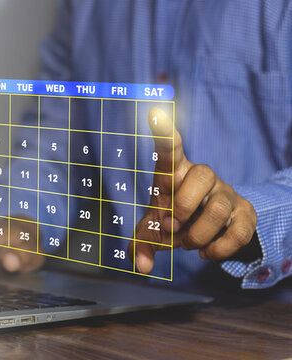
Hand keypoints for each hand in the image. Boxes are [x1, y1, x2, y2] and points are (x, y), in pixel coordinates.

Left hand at [130, 108, 257, 272]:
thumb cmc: (172, 220)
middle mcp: (201, 175)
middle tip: (170, 227)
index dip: (164, 131)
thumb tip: (141, 266)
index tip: (155, 112)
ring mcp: (225, 192)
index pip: (170, 148)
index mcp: (173, 173)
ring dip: (197, 235)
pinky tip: (206, 253)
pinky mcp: (245, 212)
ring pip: (217, 210)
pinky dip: (219, 249)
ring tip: (187, 243)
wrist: (205, 230)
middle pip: (201, 176)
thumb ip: (141, 245)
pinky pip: (238, 231)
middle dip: (182, 208)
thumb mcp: (151, 231)